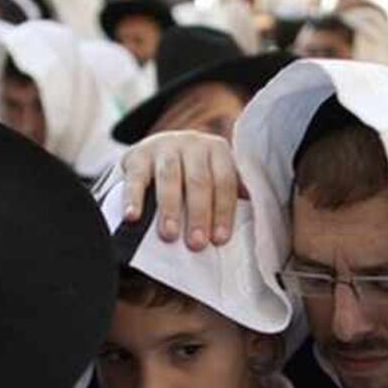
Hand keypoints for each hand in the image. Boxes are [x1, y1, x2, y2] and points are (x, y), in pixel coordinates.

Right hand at [119, 131, 241, 250]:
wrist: (157, 152)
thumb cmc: (193, 175)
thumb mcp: (214, 177)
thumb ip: (231, 194)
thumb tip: (254, 221)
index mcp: (217, 150)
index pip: (224, 181)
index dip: (223, 211)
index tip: (220, 239)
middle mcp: (192, 143)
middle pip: (198, 180)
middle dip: (199, 214)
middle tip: (197, 243)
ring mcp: (163, 147)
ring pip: (169, 177)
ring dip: (170, 208)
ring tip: (170, 235)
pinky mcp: (137, 155)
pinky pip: (136, 178)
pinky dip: (134, 198)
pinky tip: (133, 217)